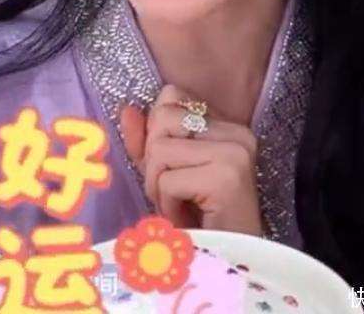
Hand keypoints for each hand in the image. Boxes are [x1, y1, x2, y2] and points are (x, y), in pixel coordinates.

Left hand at [119, 85, 262, 234]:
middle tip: (175, 192)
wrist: (227, 266)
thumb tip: (126, 109)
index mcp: (229, 125)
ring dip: (158, 186)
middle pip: (162, 119)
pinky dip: (167, 205)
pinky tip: (187, 219)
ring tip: (180, 206)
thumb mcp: (165, 172)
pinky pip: (167, 180)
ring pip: (160, 150)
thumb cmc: (197, 220)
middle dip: (154, 161)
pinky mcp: (225, 177)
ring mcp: (234, 153)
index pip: (171, 96)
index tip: (174, 166)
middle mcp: (237, 132)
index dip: (157, 132)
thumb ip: (146, 140)